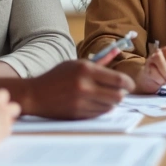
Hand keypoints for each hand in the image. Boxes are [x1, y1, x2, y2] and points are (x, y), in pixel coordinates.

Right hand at [0, 61, 135, 119]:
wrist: (35, 94)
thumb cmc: (57, 76)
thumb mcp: (76, 64)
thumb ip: (99, 62)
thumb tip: (117, 51)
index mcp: (85, 69)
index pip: (118, 79)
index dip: (129, 83)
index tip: (130, 85)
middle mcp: (84, 86)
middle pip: (118, 96)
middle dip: (122, 94)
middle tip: (119, 92)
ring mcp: (81, 102)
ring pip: (110, 106)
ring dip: (111, 102)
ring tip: (105, 96)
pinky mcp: (78, 114)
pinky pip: (99, 113)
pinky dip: (101, 109)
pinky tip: (95, 103)